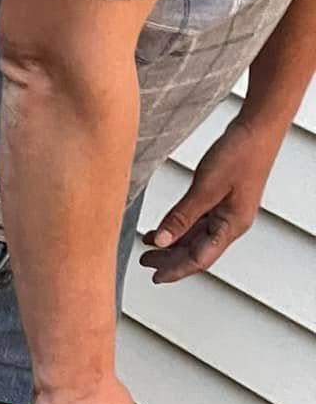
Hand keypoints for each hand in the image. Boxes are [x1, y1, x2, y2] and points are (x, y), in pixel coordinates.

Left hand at [139, 116, 278, 283]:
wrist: (257, 126)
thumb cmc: (241, 153)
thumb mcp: (206, 188)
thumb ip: (182, 216)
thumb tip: (162, 241)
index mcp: (232, 226)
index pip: (200, 259)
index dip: (176, 270)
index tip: (155, 277)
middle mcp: (230, 223)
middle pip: (196, 251)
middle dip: (170, 259)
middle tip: (145, 262)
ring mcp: (226, 211)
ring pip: (195, 237)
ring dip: (172, 243)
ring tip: (148, 247)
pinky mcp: (221, 199)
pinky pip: (197, 221)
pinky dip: (179, 226)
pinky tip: (162, 228)